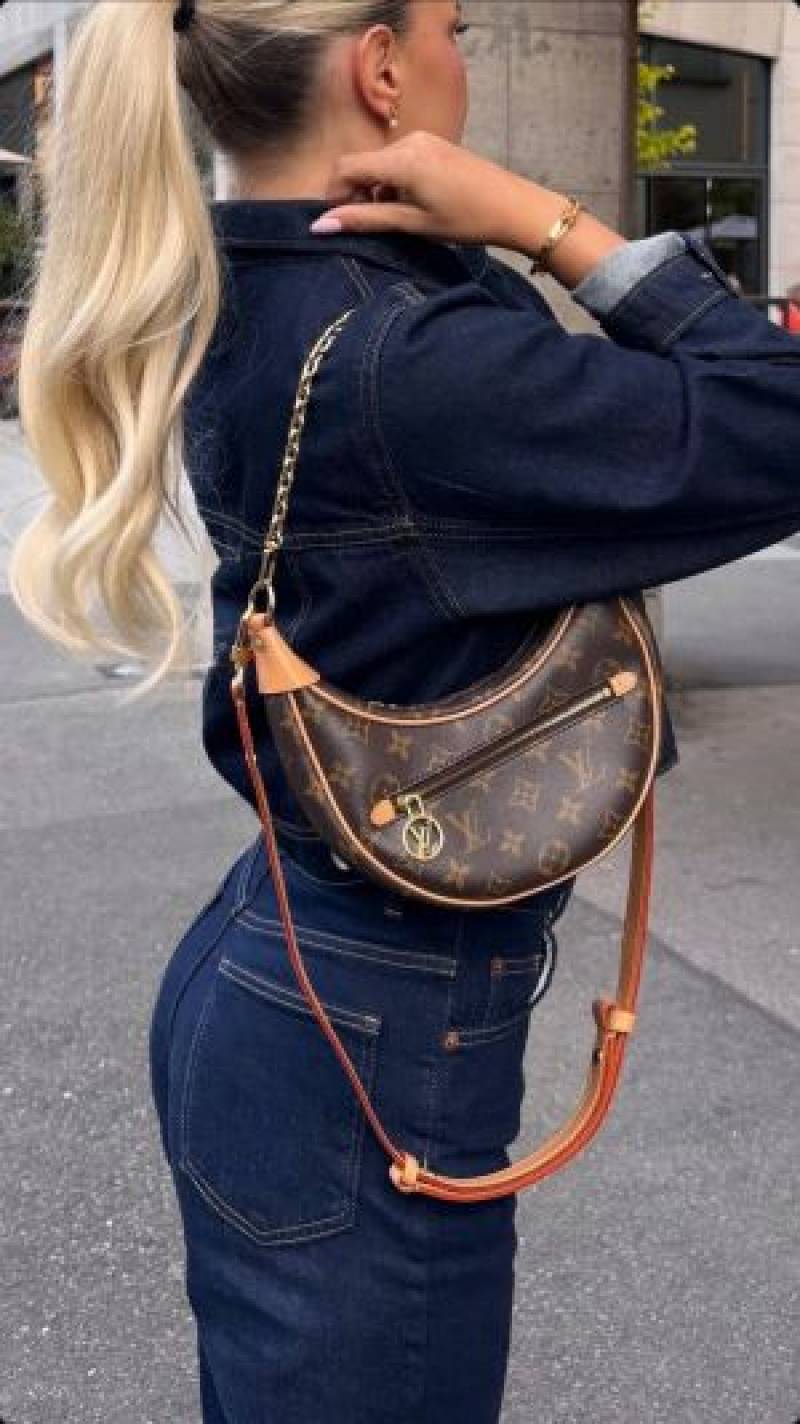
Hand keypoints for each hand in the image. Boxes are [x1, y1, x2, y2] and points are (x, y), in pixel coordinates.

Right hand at [312, 130, 559, 251]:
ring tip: (395, 220)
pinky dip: (394, 183)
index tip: (336, 221)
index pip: (346, 167)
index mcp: (401, 159)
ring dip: (377, 191)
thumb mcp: (413, 224)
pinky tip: (411, 205)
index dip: (334, 194)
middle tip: (366, 226)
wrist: (514, 207)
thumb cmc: (466, 220)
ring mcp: (423, 140)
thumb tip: (321, 226)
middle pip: (363, 164)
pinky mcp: (434, 145)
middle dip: (356, 194)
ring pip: (381, 164)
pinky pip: (400, 161)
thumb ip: (366, 220)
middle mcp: (408, 141)